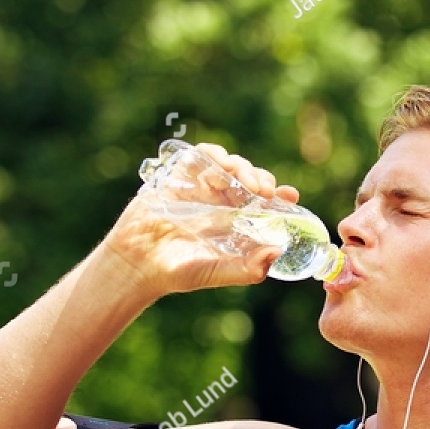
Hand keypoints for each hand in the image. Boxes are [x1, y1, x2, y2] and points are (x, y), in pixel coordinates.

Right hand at [99, 142, 302, 296]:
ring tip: (246, 182)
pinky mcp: (178, 175)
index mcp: (235, 221)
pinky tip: (220, 171)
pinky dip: (213, 157)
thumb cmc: (178, 272)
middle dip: (262, 179)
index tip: (291, 195)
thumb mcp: (218, 272)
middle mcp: (220, 202)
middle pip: (249, 179)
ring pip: (228, 164)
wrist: (138, 264)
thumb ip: (248, 269)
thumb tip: (277, 252)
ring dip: (242, 167)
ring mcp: (200, 187)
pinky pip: (199, 156)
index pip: (264, 202)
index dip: (280, 196)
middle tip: (266, 191)